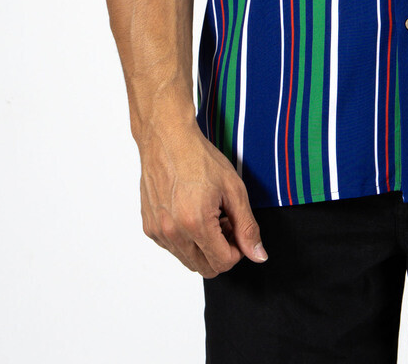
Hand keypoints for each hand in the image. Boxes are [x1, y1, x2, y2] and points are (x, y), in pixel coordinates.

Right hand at [138, 118, 267, 276]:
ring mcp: (158, 232)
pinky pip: (173, 248)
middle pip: (205, 268)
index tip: (237, 230)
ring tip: (209, 215)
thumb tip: (258, 255)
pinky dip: (186, 239)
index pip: (222, 263)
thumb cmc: (199, 158)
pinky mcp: (149, 227)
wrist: (167, 139)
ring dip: (203, 247)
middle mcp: (172, 233)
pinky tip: (191, 212)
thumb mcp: (233, 189)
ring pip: (188, 260)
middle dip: (221, 251)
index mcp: (195, 223)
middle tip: (225, 223)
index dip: (238, 251)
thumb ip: (247, 226)